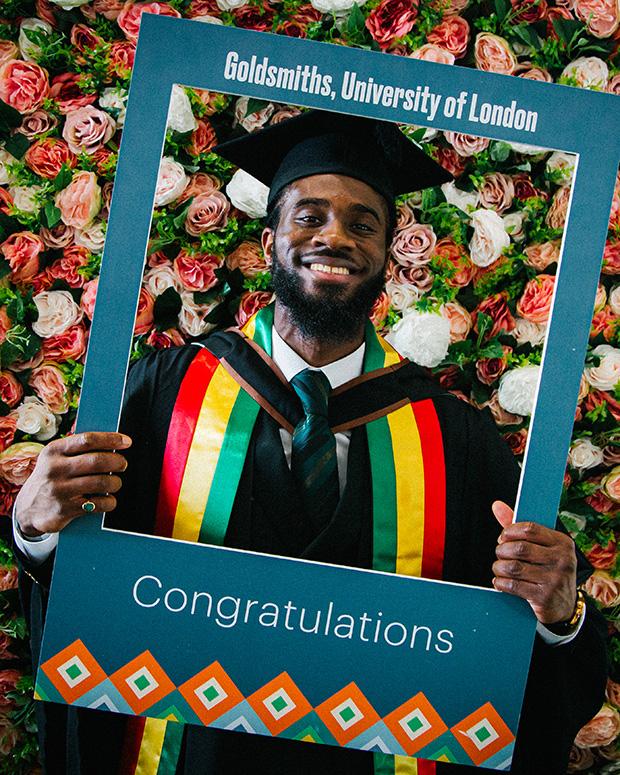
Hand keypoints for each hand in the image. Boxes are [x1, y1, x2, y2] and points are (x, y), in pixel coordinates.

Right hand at [14, 432, 131, 537]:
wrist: (28, 508)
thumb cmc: (51, 478)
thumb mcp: (55, 459)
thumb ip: (77, 449)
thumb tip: (113, 442)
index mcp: (54, 451)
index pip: (87, 440)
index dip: (111, 439)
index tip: (127, 441)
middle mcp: (55, 469)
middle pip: (97, 461)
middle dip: (117, 461)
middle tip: (123, 464)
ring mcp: (59, 490)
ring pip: (101, 482)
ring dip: (115, 482)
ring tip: (115, 483)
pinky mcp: (65, 509)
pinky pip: (99, 504)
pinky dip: (109, 501)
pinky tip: (108, 499)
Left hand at [491, 500, 576, 624]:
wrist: (564, 607)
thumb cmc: (548, 571)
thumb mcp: (541, 548)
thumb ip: (518, 528)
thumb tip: (496, 505)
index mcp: (563, 542)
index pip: (529, 529)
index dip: (509, 531)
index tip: (503, 538)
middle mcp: (562, 560)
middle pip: (520, 548)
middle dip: (502, 551)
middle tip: (500, 555)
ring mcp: (555, 579)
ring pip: (514, 567)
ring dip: (499, 567)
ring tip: (499, 569)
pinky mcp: (545, 597)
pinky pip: (513, 585)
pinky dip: (501, 583)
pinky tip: (500, 583)